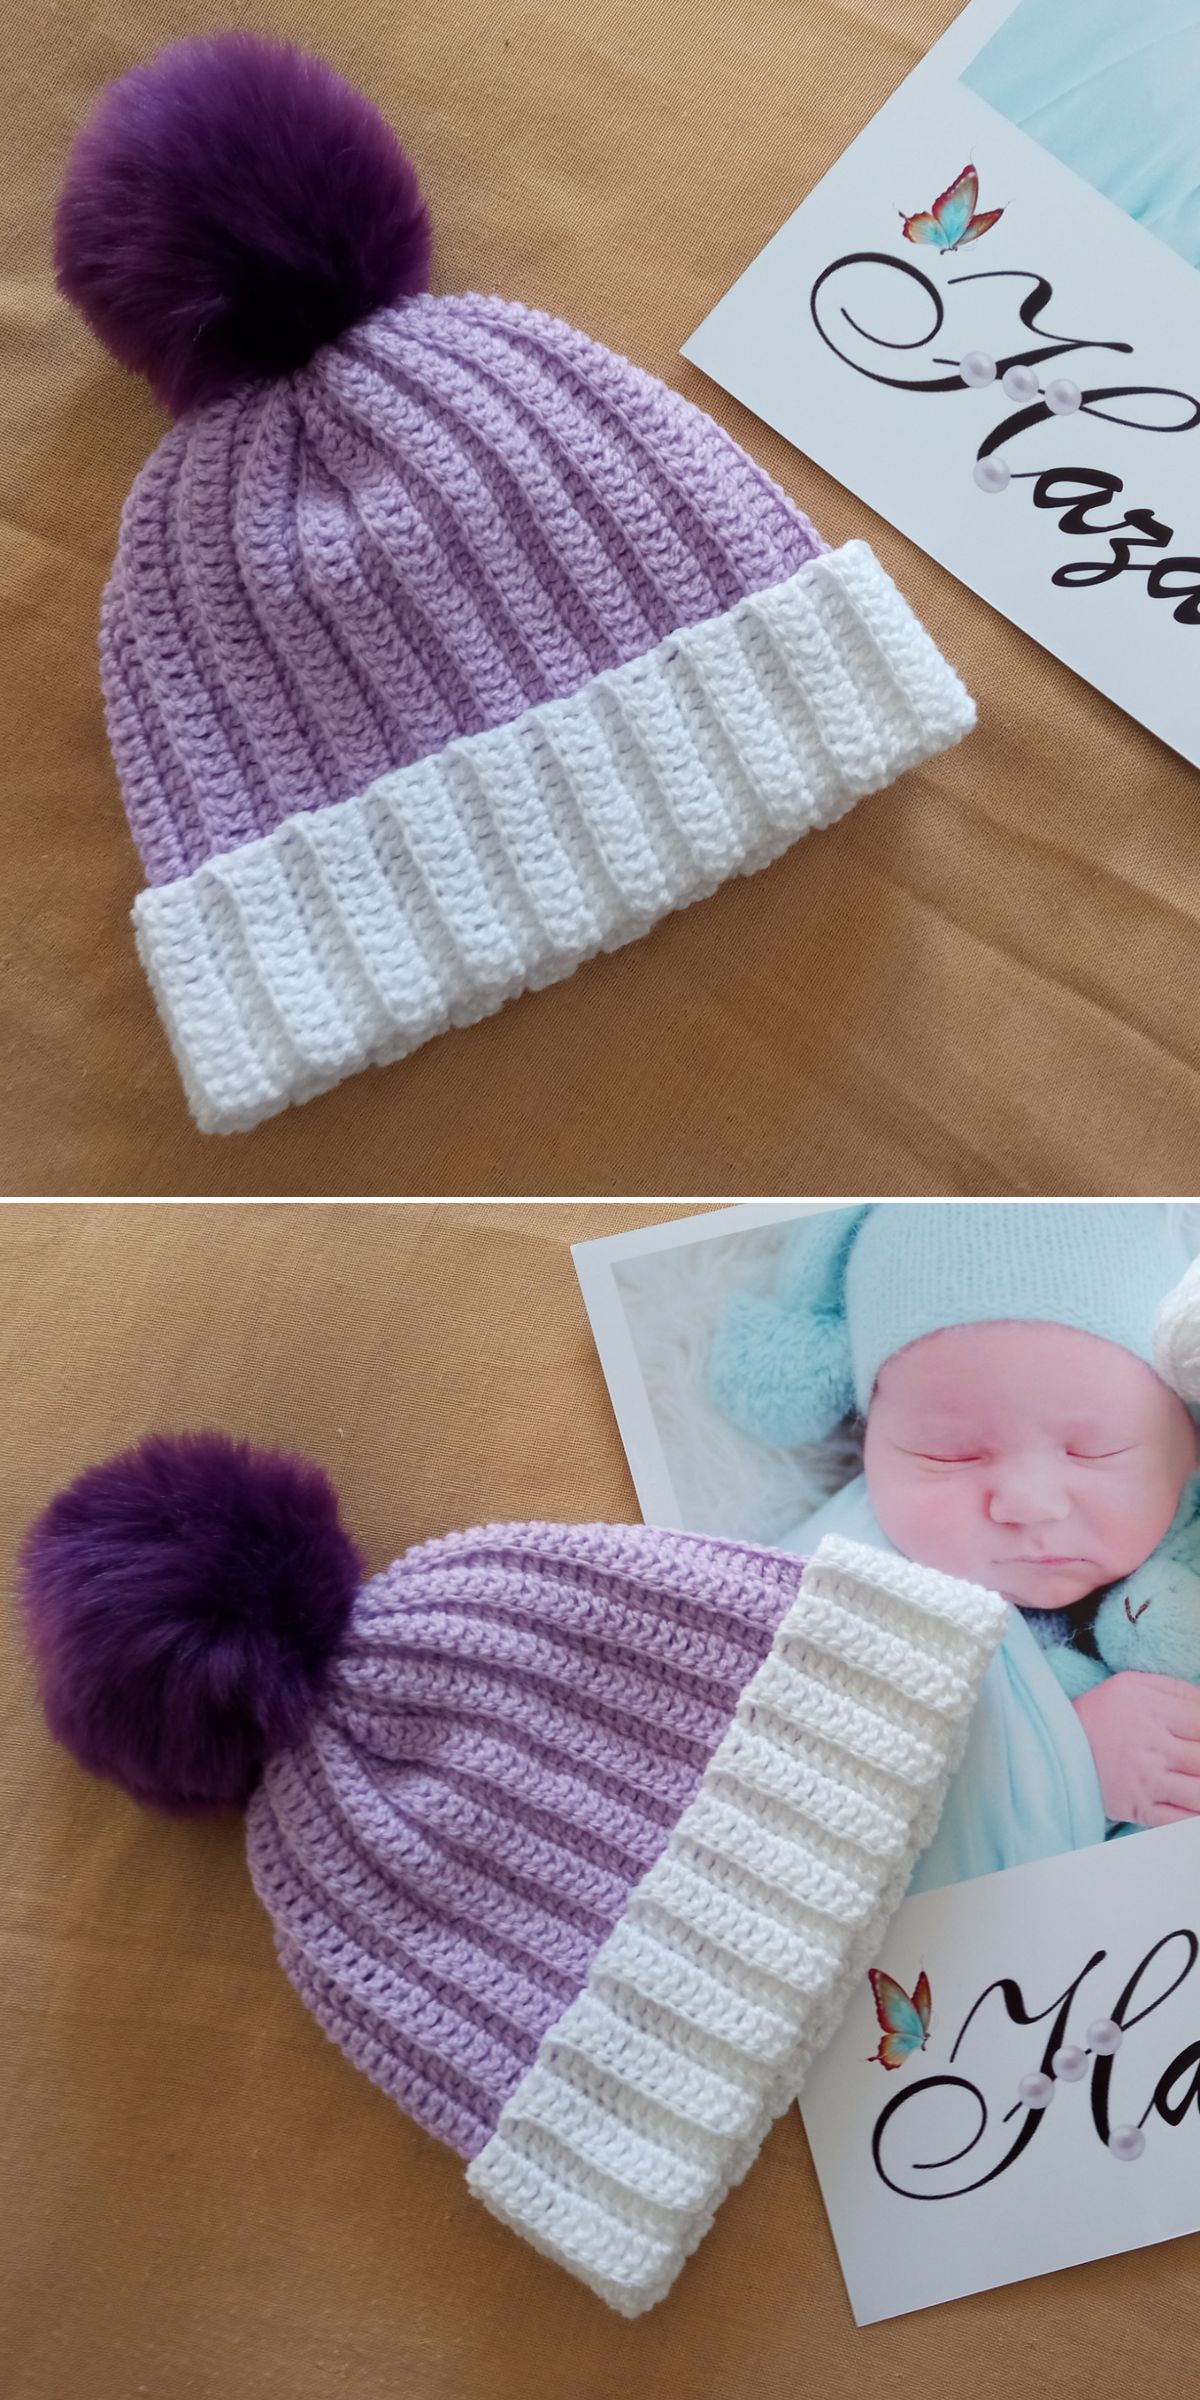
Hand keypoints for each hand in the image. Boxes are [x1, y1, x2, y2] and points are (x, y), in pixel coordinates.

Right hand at [1073, 1672, 1199, 1827]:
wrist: (1057, 1746)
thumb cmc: (1101, 1712)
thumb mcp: (1133, 1684)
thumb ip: (1177, 1690)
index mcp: (1153, 1711)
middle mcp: (1152, 1747)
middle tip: (1197, 1763)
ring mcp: (1146, 1781)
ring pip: (1198, 1794)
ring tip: (1196, 1780)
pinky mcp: (1138, 1808)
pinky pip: (1179, 1821)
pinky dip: (1194, 1820)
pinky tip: (1194, 1804)